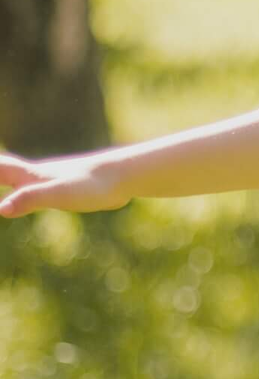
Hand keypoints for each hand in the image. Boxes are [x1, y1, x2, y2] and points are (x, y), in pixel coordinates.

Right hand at [0, 153, 127, 217]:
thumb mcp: (60, 195)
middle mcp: (36, 174)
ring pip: (17, 177)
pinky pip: (33, 189)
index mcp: (30, 175)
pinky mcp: (64, 188)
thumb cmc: (94, 184)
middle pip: (2, 169)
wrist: (126, 175)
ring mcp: (50, 180)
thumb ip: (31, 199)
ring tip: (3, 179)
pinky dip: (19, 191)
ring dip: (2, 177)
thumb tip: (0, 209)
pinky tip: (24, 197)